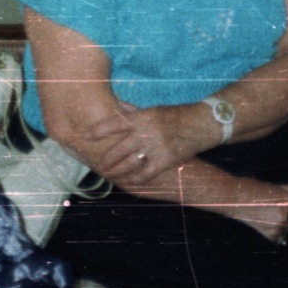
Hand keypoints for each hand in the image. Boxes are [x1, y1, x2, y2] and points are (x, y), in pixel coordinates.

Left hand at [83, 102, 197, 184]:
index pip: (114, 123)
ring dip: (117, 171)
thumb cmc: (175, 115)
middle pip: (119, 149)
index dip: (98, 130)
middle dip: (106, 159)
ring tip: (109, 174)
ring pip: (130, 163)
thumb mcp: (152, 110)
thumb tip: (113, 106)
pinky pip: (145, 174)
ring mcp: (156, 147)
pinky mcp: (166, 160)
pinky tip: (128, 181)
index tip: (86, 136)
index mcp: (142, 117)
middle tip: (99, 165)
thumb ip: (133, 112)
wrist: (201, 124)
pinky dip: (135, 179)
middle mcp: (147, 132)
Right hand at [217, 179, 287, 244]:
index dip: (285, 203)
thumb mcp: (278, 188)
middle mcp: (287, 215)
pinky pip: (279, 237)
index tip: (272, 200)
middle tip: (266, 207)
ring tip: (264, 214)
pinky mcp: (271, 235)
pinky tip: (263, 223)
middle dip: (283, 213)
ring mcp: (279, 227)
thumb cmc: (255, 189)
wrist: (234, 198)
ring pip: (287, 228)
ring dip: (279, 224)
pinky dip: (273, 233)